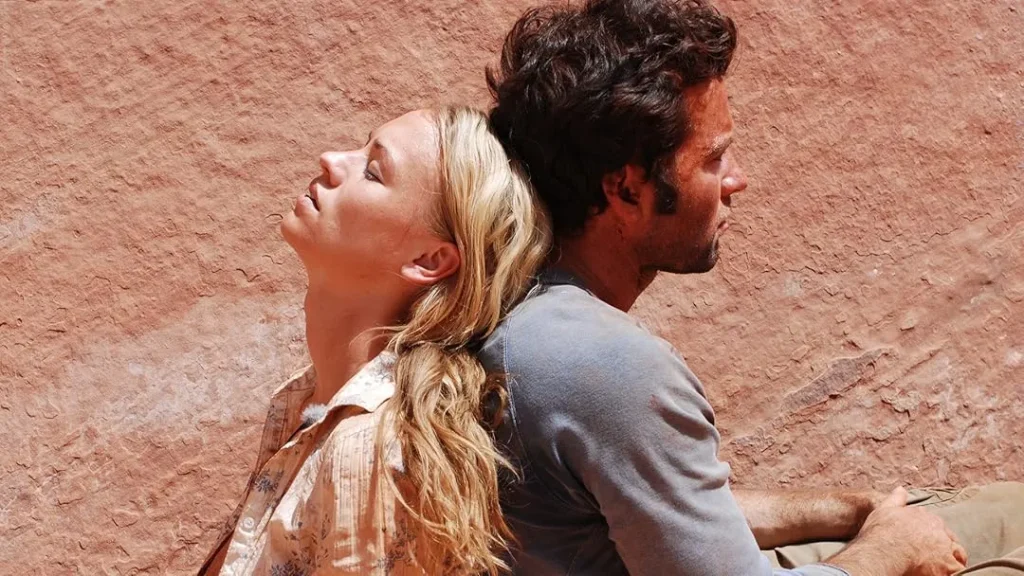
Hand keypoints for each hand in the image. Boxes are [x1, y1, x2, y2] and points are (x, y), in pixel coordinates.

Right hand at [827, 487, 966, 575]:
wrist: (884, 552)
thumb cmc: (881, 532)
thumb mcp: (884, 510)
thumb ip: (895, 499)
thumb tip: (901, 489)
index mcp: (924, 516)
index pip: (934, 523)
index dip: (930, 533)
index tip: (924, 540)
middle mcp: (937, 529)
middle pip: (947, 537)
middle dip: (944, 544)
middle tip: (935, 555)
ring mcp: (944, 547)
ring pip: (958, 552)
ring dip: (953, 558)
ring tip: (945, 566)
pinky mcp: (948, 565)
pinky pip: (958, 569)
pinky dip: (955, 572)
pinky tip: (948, 573)